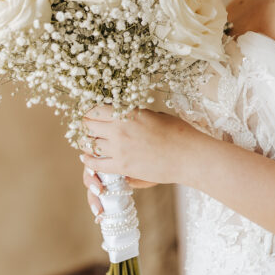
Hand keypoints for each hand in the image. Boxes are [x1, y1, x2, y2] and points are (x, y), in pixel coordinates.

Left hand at [79, 105, 198, 219]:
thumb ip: (137, 116)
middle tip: (88, 127)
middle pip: (89, 125)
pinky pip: (95, 163)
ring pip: (90, 144)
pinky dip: (88, 160)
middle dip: (87, 125)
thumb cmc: (179, 133)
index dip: (91, 111)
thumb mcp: (156, 116)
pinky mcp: (122, 166)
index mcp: (129, 113)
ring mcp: (120, 148)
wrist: (188, 156)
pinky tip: (85, 158)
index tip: (91, 114)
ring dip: (88, 142)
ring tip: (88, 142)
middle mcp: (120, 129)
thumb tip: (126, 118)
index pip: (97, 109)